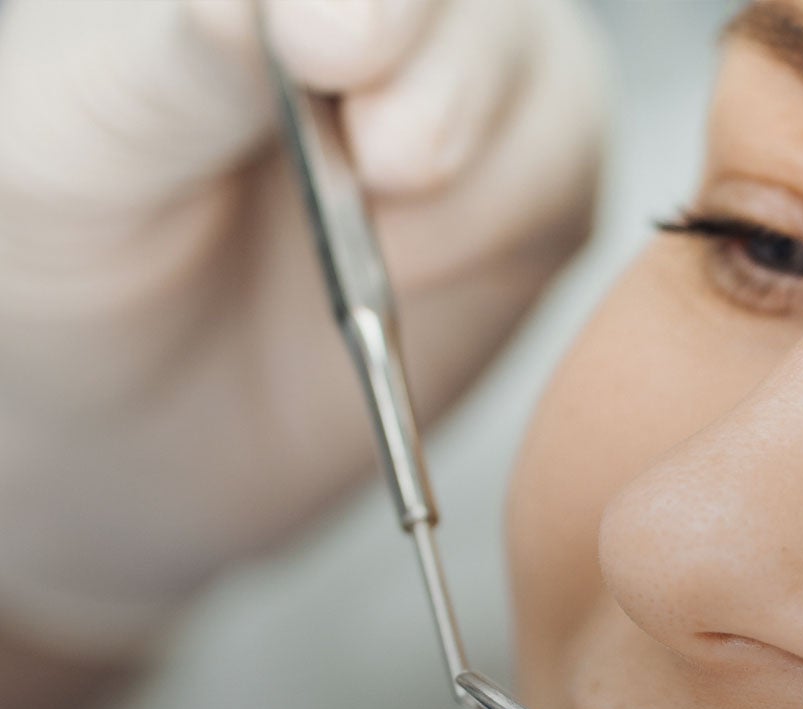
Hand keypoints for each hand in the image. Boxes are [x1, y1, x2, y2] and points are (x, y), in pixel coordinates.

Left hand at [0, 0, 605, 654]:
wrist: (128, 406)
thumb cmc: (71, 241)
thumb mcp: (84, 136)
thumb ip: (184, 58)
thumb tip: (288, 3)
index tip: (328, 46)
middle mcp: (377, 1)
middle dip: (432, 54)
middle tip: (379, 148)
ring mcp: (461, 74)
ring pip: (540, 60)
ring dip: (465, 139)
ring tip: (381, 200)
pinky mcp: (523, 186)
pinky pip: (563, 166)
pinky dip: (497, 220)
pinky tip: (410, 266)